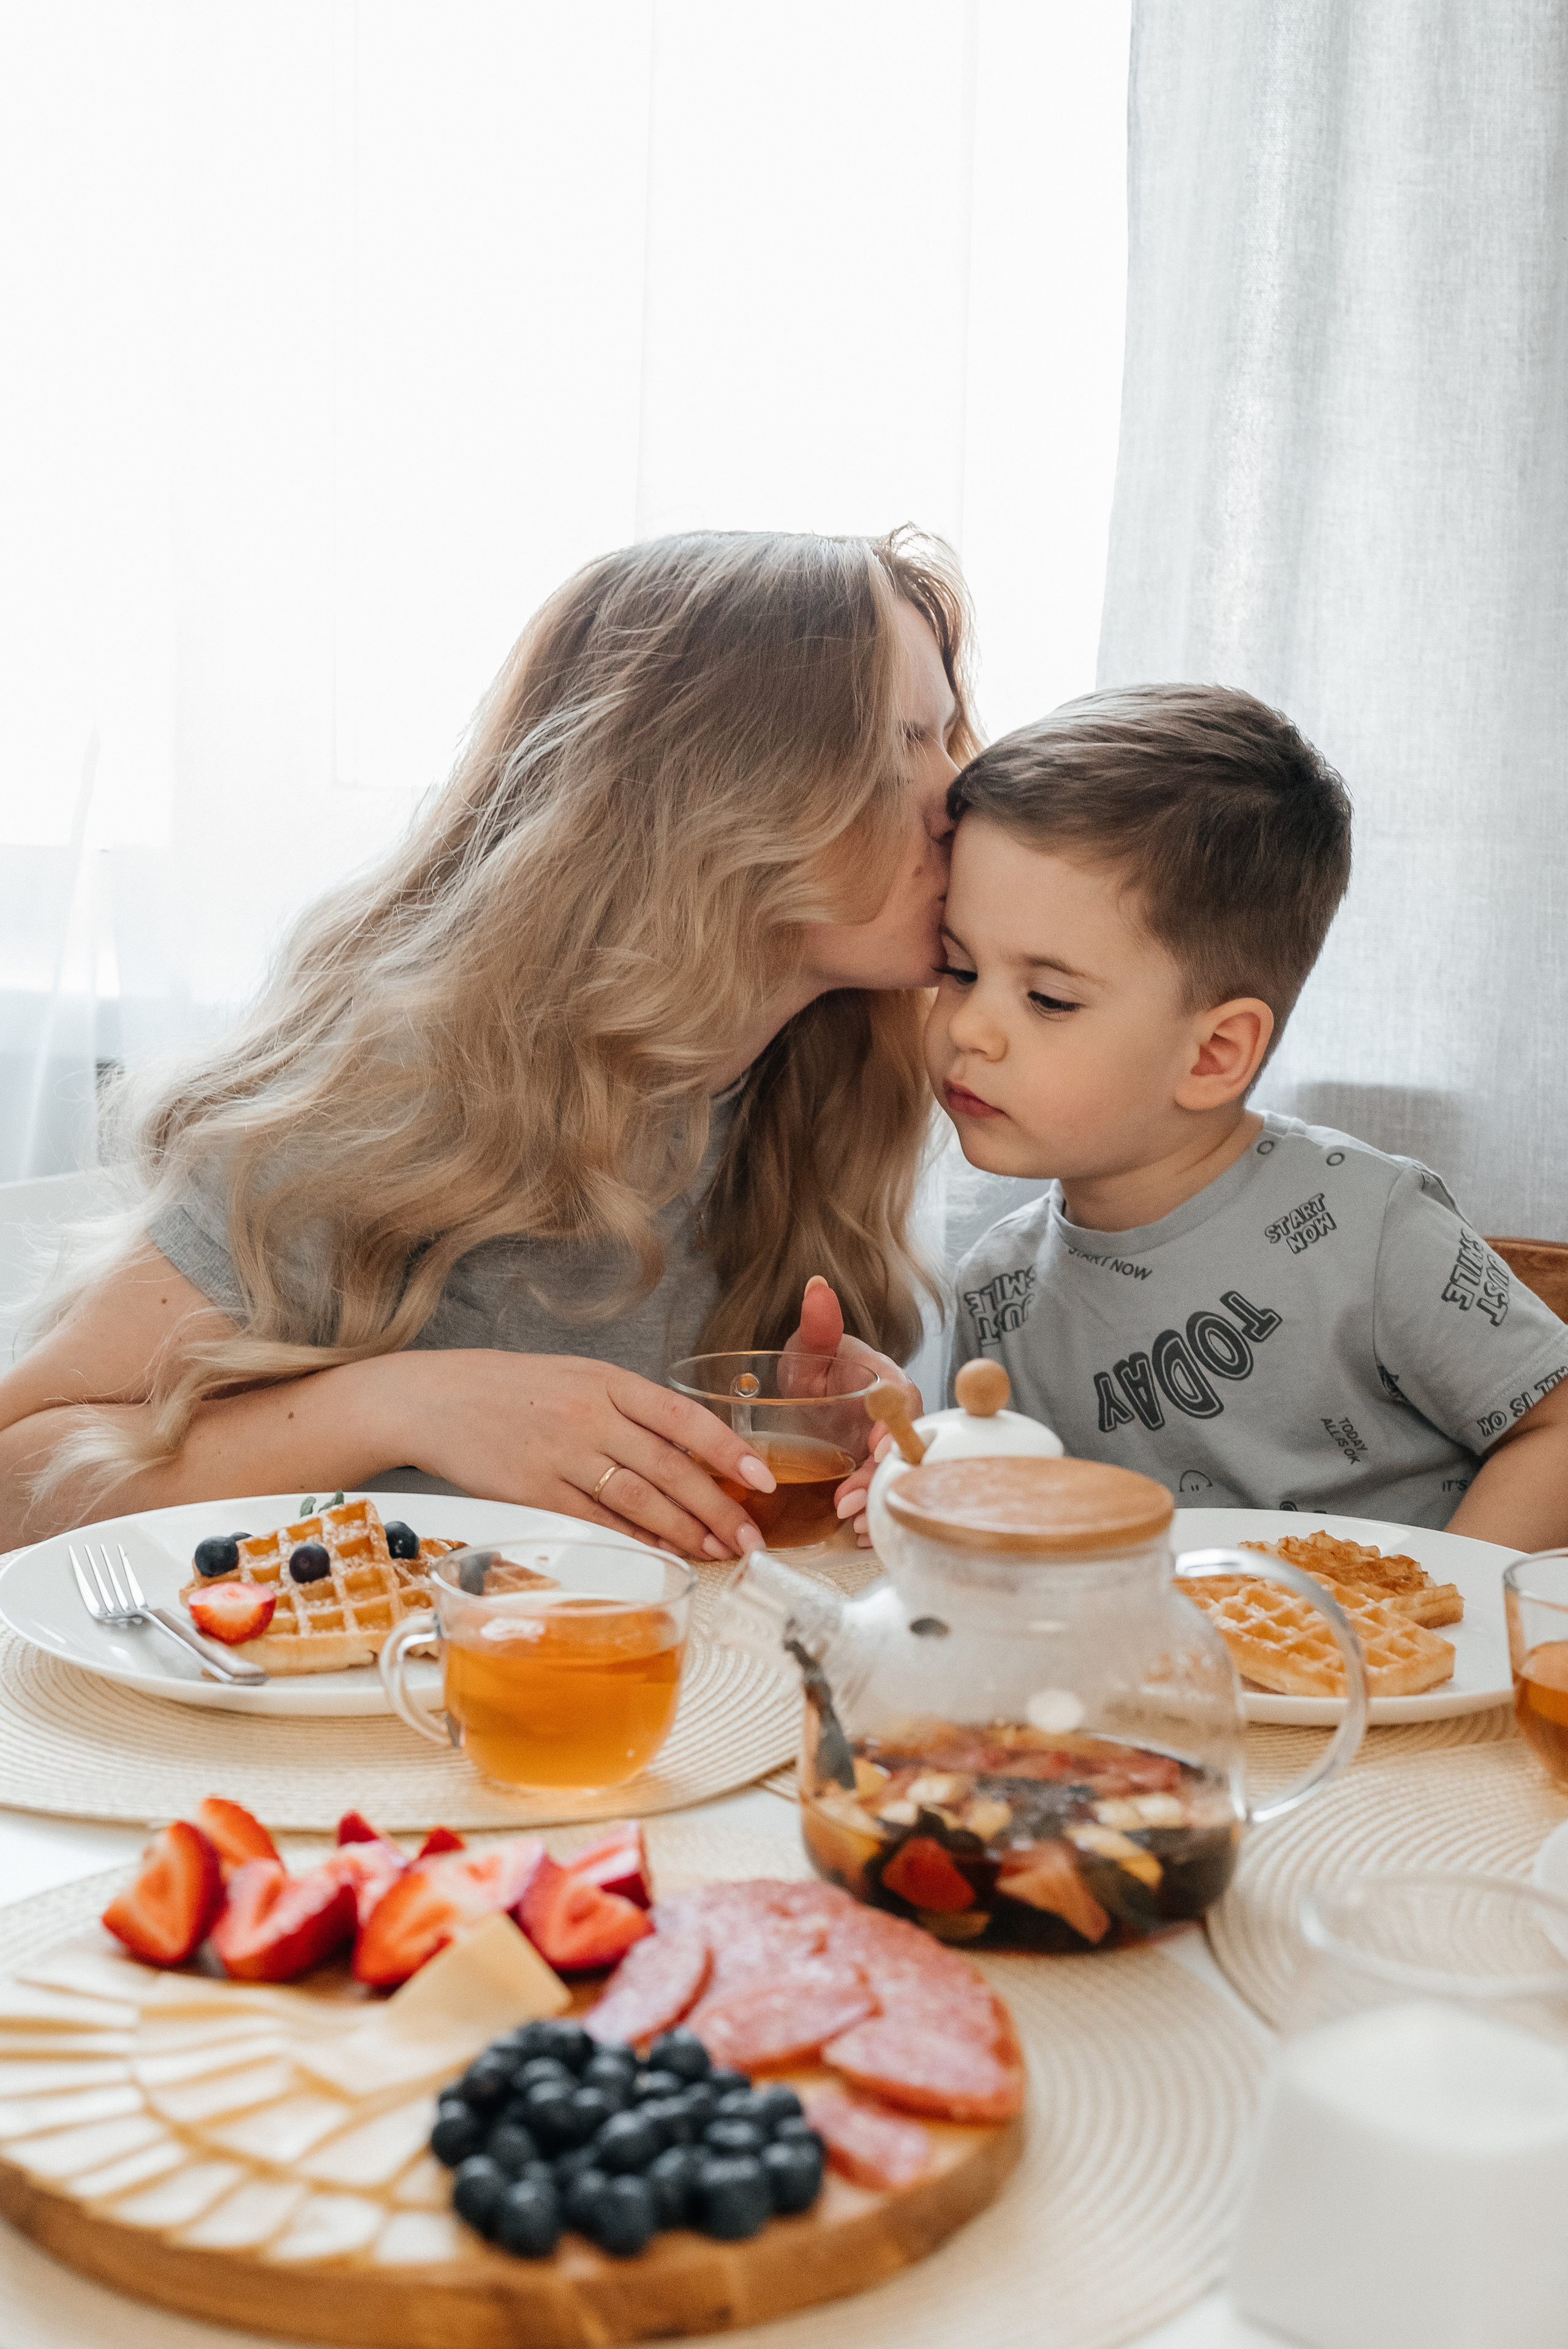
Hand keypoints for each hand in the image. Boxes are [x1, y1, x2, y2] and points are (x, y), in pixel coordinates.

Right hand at [368, 1350, 777, 1557]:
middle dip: (717, 1507)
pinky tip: (661, 1554)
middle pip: (668, 1468)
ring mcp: (560, 1455)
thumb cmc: (511, 1388)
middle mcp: (588, 1416)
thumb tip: (688, 1450)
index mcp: (606, 1381)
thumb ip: (629, 1408)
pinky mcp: (533, 1492)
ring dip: (684, 1530)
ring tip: (716, 1550)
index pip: (683, 1417)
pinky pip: (596, 1522)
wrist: (435, 1398)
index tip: (761, 1478)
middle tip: (750, 1536)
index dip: (727, 1449)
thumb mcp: (578, 1376)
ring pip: (638, 1499)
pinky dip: (634, 1541)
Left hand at [784, 1275, 922, 1547]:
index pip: (901, 1403)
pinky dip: (873, 1518)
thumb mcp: (810, 1345)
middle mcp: (893, 1419)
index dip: (894, 1427)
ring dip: (875, 1505)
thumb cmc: (816, 1363)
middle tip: (849, 1504)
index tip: (879, 1450)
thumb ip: (818, 1322)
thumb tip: (815, 1286)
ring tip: (853, 1528)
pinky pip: (881, 1498)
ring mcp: (884, 1451)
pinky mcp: (872, 1475)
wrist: (812, 1390)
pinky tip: (858, 1536)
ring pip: (892, 1480)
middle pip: (899, 1451)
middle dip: (878, 1480)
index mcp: (886, 1383)